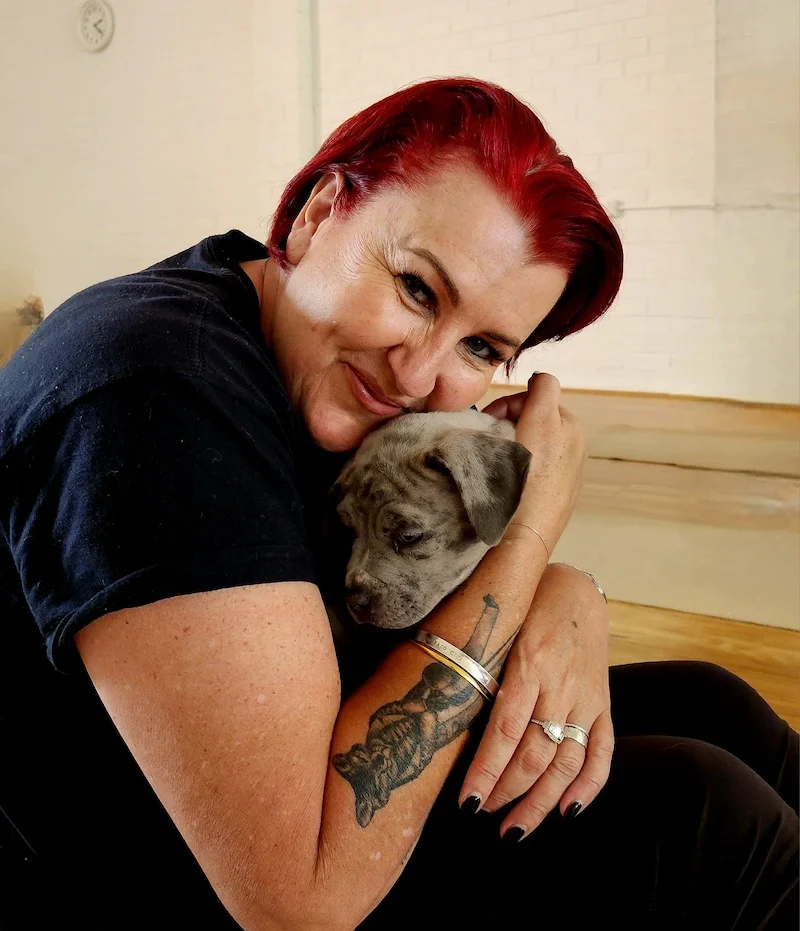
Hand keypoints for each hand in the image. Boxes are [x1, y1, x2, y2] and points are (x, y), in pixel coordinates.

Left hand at [458, 563, 613, 837]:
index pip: (505, 731)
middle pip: (535, 755)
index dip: (486, 771)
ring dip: (540, 803)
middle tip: (483, 812)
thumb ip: (477, 666)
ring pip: (567, 763)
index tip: (466, 801)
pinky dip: (588, 787)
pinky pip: (602, 753)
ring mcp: (587, 698)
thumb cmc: (525, 605)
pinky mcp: (604, 704)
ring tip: (514, 828)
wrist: (578, 587)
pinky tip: (567, 811)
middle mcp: (561, 684)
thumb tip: (433, 707)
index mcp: (529, 663)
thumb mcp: (498, 628)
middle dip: (506, 792)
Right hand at [482, 374, 585, 552]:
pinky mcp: (560, 494)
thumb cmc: (529, 473)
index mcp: (569, 424)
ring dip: (517, 443)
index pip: (537, 392)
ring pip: (535, 442)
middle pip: (536, 418)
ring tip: (499, 459)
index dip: (509, 402)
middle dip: (512, 422)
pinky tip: (512, 478)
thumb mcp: (539, 419)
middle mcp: (575, 444)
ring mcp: (568, 471)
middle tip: (489, 438)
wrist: (527, 530)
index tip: (489, 418)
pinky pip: (538, 467)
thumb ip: (542, 389)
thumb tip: (541, 378)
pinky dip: (524, 465)